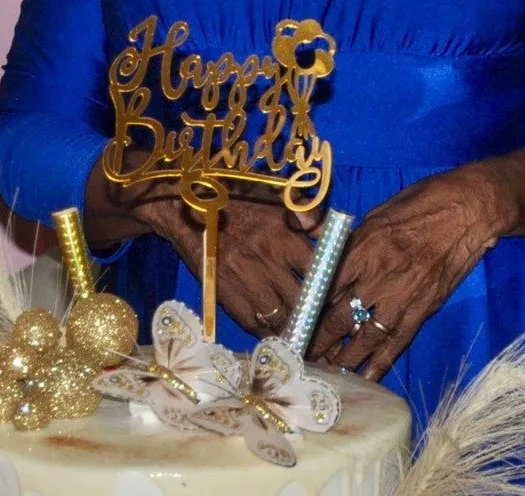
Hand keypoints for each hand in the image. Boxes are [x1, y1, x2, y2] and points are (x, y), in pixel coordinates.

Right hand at [144, 196, 316, 339]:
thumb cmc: (236, 196)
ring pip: (279, 316)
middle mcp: (266, 260)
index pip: (318, 271)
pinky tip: (274, 330)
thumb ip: (307, 212)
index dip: (330, 286)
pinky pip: (252, 322)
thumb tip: (329, 232)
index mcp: (283, 235)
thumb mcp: (276, 194)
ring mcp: (244, 279)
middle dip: (314, 311)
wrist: (189, 206)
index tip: (335, 294)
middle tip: (322, 318)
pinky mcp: (223, 293)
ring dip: (292, 325)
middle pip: (302, 300)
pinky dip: (266, 330)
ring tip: (301, 329)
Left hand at [312, 167, 508, 380]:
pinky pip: (399, 340)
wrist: (470, 208)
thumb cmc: (422, 201)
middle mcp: (381, 273)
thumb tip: (323, 252)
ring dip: (346, 356)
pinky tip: (367, 377)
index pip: (326, 285)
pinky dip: (382, 361)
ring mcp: (404, 294)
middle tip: (303, 355)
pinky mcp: (426, 306)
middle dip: (320, 338)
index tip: (294, 323)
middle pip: (342, 315)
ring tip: (327, 371)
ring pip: (368, 334)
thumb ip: (351, 238)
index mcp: (365, 246)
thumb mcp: (378, 211)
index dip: (308, 307)